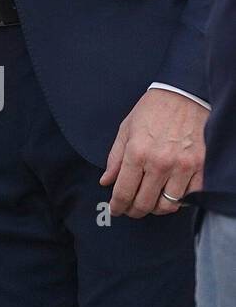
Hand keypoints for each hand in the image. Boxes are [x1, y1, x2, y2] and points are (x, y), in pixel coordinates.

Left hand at [100, 88, 205, 216]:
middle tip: (130, 209)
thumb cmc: (153, 109)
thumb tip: (106, 181)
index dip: (117, 206)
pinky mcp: (200, 167)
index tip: (116, 209)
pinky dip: (179, 201)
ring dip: (156, 209)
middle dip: (134, 211)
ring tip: (150, 202)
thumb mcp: (126, 129)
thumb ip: (115, 158)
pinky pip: (190, 197)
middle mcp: (160, 162)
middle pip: (144, 203)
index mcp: (137, 152)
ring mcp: (182, 166)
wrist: (183, 95)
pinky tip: (170, 193)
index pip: (123, 191)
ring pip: (168, 205)